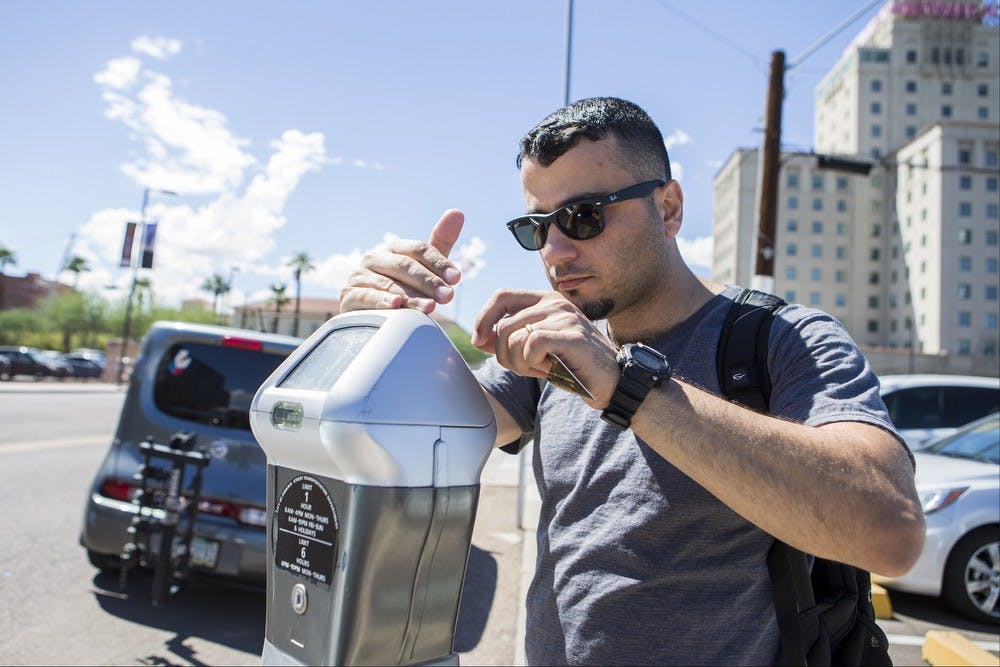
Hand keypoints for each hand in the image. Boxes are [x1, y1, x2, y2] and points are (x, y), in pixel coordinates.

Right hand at [339, 209, 464, 312]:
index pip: (418, 249)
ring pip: (389, 284)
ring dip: (411, 296)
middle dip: (428, 282)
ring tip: (430, 307)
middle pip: (404, 265)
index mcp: (394, 248)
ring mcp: (359, 276)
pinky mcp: (348, 295)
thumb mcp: (425, 267)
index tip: (456, 278)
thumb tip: (458, 212)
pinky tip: (396, 306)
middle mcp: (374, 258)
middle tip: (448, 296)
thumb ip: (441, 243)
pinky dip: (382, 301)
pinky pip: (366, 296)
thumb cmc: (404, 289)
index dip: (439, 263)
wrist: (374, 318)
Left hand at [471, 289, 619, 408]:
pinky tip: (545, 368)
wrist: (611, 381)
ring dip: (517, 363)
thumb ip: (509, 340)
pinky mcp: (572, 335)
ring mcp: (565, 317)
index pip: (502, 296)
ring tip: (535, 369)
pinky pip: (532, 345)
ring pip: (514, 337)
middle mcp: (555, 302)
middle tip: (519, 368)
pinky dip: (531, 362)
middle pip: (503, 325)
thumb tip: (481, 338)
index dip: (484, 318)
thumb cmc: (572, 364)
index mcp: (545, 300)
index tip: (479, 341)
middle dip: (502, 354)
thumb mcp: (535, 350)